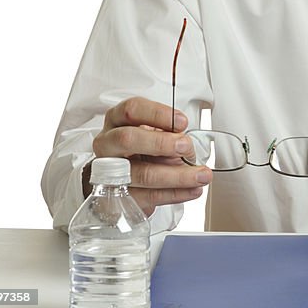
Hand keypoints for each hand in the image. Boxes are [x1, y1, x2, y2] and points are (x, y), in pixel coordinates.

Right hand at [90, 97, 212, 216]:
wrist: (121, 178)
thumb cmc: (140, 149)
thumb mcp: (153, 133)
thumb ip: (168, 133)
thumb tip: (187, 145)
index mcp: (117, 121)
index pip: (132, 110)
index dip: (157, 114)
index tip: (182, 122)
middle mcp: (108, 144)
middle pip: (128, 139)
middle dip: (161, 143)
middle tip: (186, 147)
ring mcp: (107, 172)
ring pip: (141, 174)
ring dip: (177, 176)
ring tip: (200, 175)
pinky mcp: (117, 197)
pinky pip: (148, 196)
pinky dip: (175, 194)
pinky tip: (191, 190)